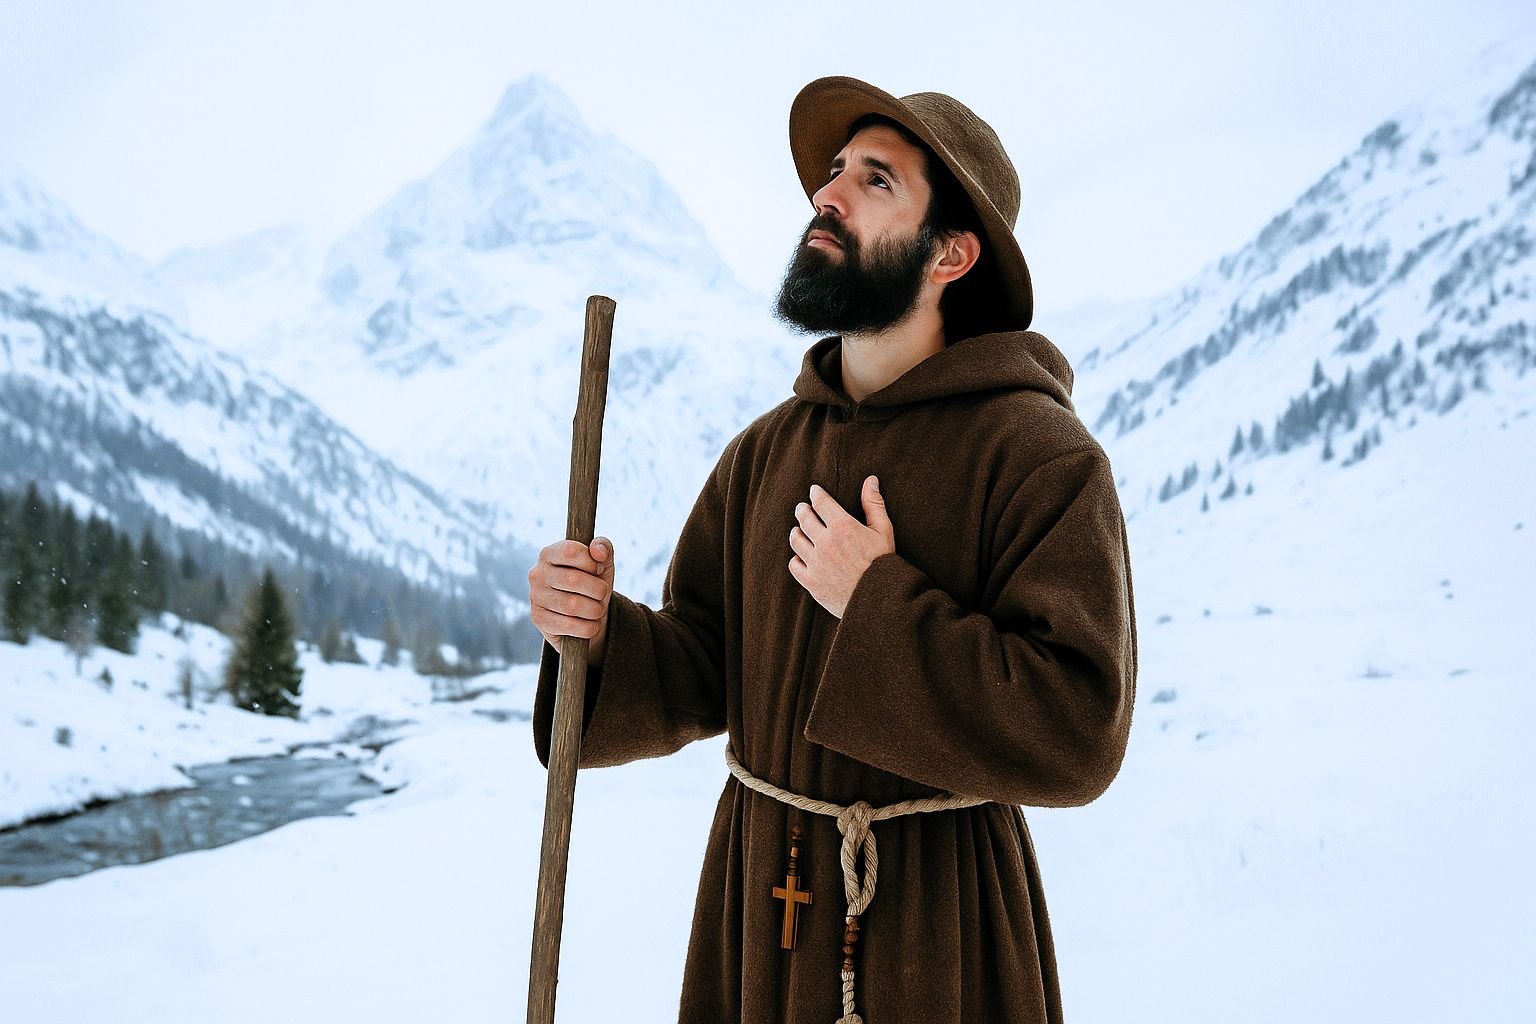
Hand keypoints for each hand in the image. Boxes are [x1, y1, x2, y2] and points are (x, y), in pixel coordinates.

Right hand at [529, 536, 614, 664]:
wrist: (583, 615)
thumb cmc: (591, 583)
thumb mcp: (601, 563)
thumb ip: (603, 548)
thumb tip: (598, 550)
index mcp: (549, 553)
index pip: (570, 551)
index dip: (592, 562)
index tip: (599, 569)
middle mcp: (537, 574)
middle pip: (574, 580)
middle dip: (598, 590)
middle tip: (602, 594)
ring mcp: (535, 597)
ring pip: (573, 606)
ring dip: (595, 610)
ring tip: (596, 609)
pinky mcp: (538, 619)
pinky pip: (569, 626)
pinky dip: (588, 627)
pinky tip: (589, 623)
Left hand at [788, 476, 895, 617]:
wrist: (880, 600)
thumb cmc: (884, 564)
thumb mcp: (884, 531)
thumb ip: (874, 504)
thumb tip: (871, 480)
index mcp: (843, 527)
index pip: (821, 502)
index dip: (815, 494)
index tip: (814, 491)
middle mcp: (825, 543)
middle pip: (804, 518)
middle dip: (802, 510)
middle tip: (803, 508)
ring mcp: (816, 563)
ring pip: (796, 540)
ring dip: (796, 532)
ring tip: (799, 530)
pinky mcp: (812, 582)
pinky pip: (795, 564)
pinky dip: (796, 558)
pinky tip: (801, 556)